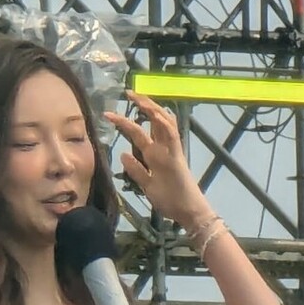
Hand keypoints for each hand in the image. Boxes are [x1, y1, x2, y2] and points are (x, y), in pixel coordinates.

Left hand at [104, 93, 212, 229]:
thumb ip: (136, 170)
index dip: (131, 119)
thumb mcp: (147, 185)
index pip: (145, 130)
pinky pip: (171, 136)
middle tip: (128, 92)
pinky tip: (153, 113)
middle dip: (142, 105)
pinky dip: (163, 123)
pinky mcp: (176, 157)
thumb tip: (123, 154)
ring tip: (138, 97)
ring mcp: (171, 151)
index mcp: (157, 154)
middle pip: (155, 120)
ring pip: (163, 123)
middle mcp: (165, 149)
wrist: (188, 212)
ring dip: (151, 108)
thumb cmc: (170, 200)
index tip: (115, 111)